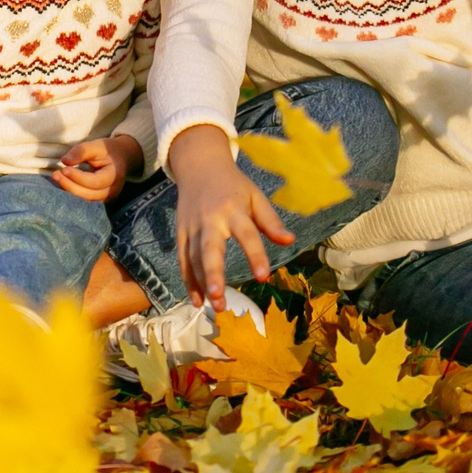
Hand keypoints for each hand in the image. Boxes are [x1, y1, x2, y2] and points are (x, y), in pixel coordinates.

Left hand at [52, 136, 140, 202]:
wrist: (122, 158)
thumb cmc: (109, 151)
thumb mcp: (98, 145)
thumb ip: (82, 151)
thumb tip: (64, 161)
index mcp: (115, 176)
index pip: (95, 182)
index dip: (78, 177)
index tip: (64, 168)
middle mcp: (112, 191)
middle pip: (89, 194)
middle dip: (70, 186)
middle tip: (55, 174)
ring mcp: (106, 198)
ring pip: (85, 199)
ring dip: (69, 190)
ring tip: (56, 177)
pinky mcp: (99, 200)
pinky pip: (84, 199)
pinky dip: (72, 192)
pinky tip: (62, 183)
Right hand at [166, 125, 292, 310]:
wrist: (199, 167)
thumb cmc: (233, 186)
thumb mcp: (255, 197)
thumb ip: (271, 221)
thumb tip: (290, 241)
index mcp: (233, 209)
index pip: (246, 234)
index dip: (255, 256)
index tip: (264, 277)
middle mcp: (210, 220)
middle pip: (209, 249)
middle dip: (213, 273)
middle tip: (220, 297)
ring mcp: (192, 228)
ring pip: (193, 259)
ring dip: (202, 284)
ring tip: (215, 306)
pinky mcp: (181, 233)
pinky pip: (183, 260)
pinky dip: (188, 281)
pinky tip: (198, 300)